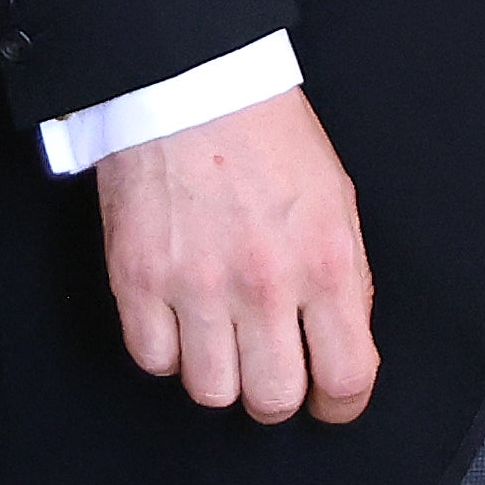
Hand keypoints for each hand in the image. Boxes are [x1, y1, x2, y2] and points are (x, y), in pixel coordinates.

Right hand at [96, 88, 377, 424]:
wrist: (192, 83)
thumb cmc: (268, 134)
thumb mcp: (336, 195)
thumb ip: (345, 273)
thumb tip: (343, 340)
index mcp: (324, 257)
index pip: (346, 375)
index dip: (342, 401)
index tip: (332, 398)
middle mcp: (263, 282)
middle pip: (273, 401)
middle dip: (277, 390)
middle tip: (272, 361)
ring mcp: (196, 286)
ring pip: (211, 393)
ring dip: (219, 368)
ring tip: (222, 325)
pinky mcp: (138, 282)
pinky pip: (154, 362)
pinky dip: (167, 346)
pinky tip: (180, 308)